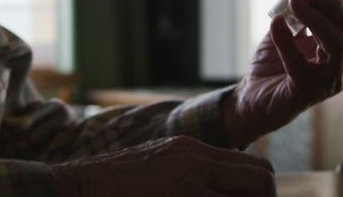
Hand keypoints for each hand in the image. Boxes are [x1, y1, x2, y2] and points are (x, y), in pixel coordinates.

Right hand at [52, 136, 274, 196]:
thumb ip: (190, 175)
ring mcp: (189, 180)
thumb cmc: (114, 186)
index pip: (253, 167)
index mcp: (193, 150)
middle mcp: (197, 158)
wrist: (78, 186)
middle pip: (263, 179)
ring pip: (255, 191)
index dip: (258, 193)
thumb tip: (219, 189)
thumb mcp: (159, 169)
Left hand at [223, 0, 342, 146]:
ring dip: (317, 18)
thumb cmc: (273, 67)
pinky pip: (299, 63)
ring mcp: (328, 83)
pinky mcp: (305, 92)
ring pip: (336, 45)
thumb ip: (298, 16)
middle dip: (336, 4)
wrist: (251, 99)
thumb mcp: (289, 35)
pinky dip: (286, 40)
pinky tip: (276, 22)